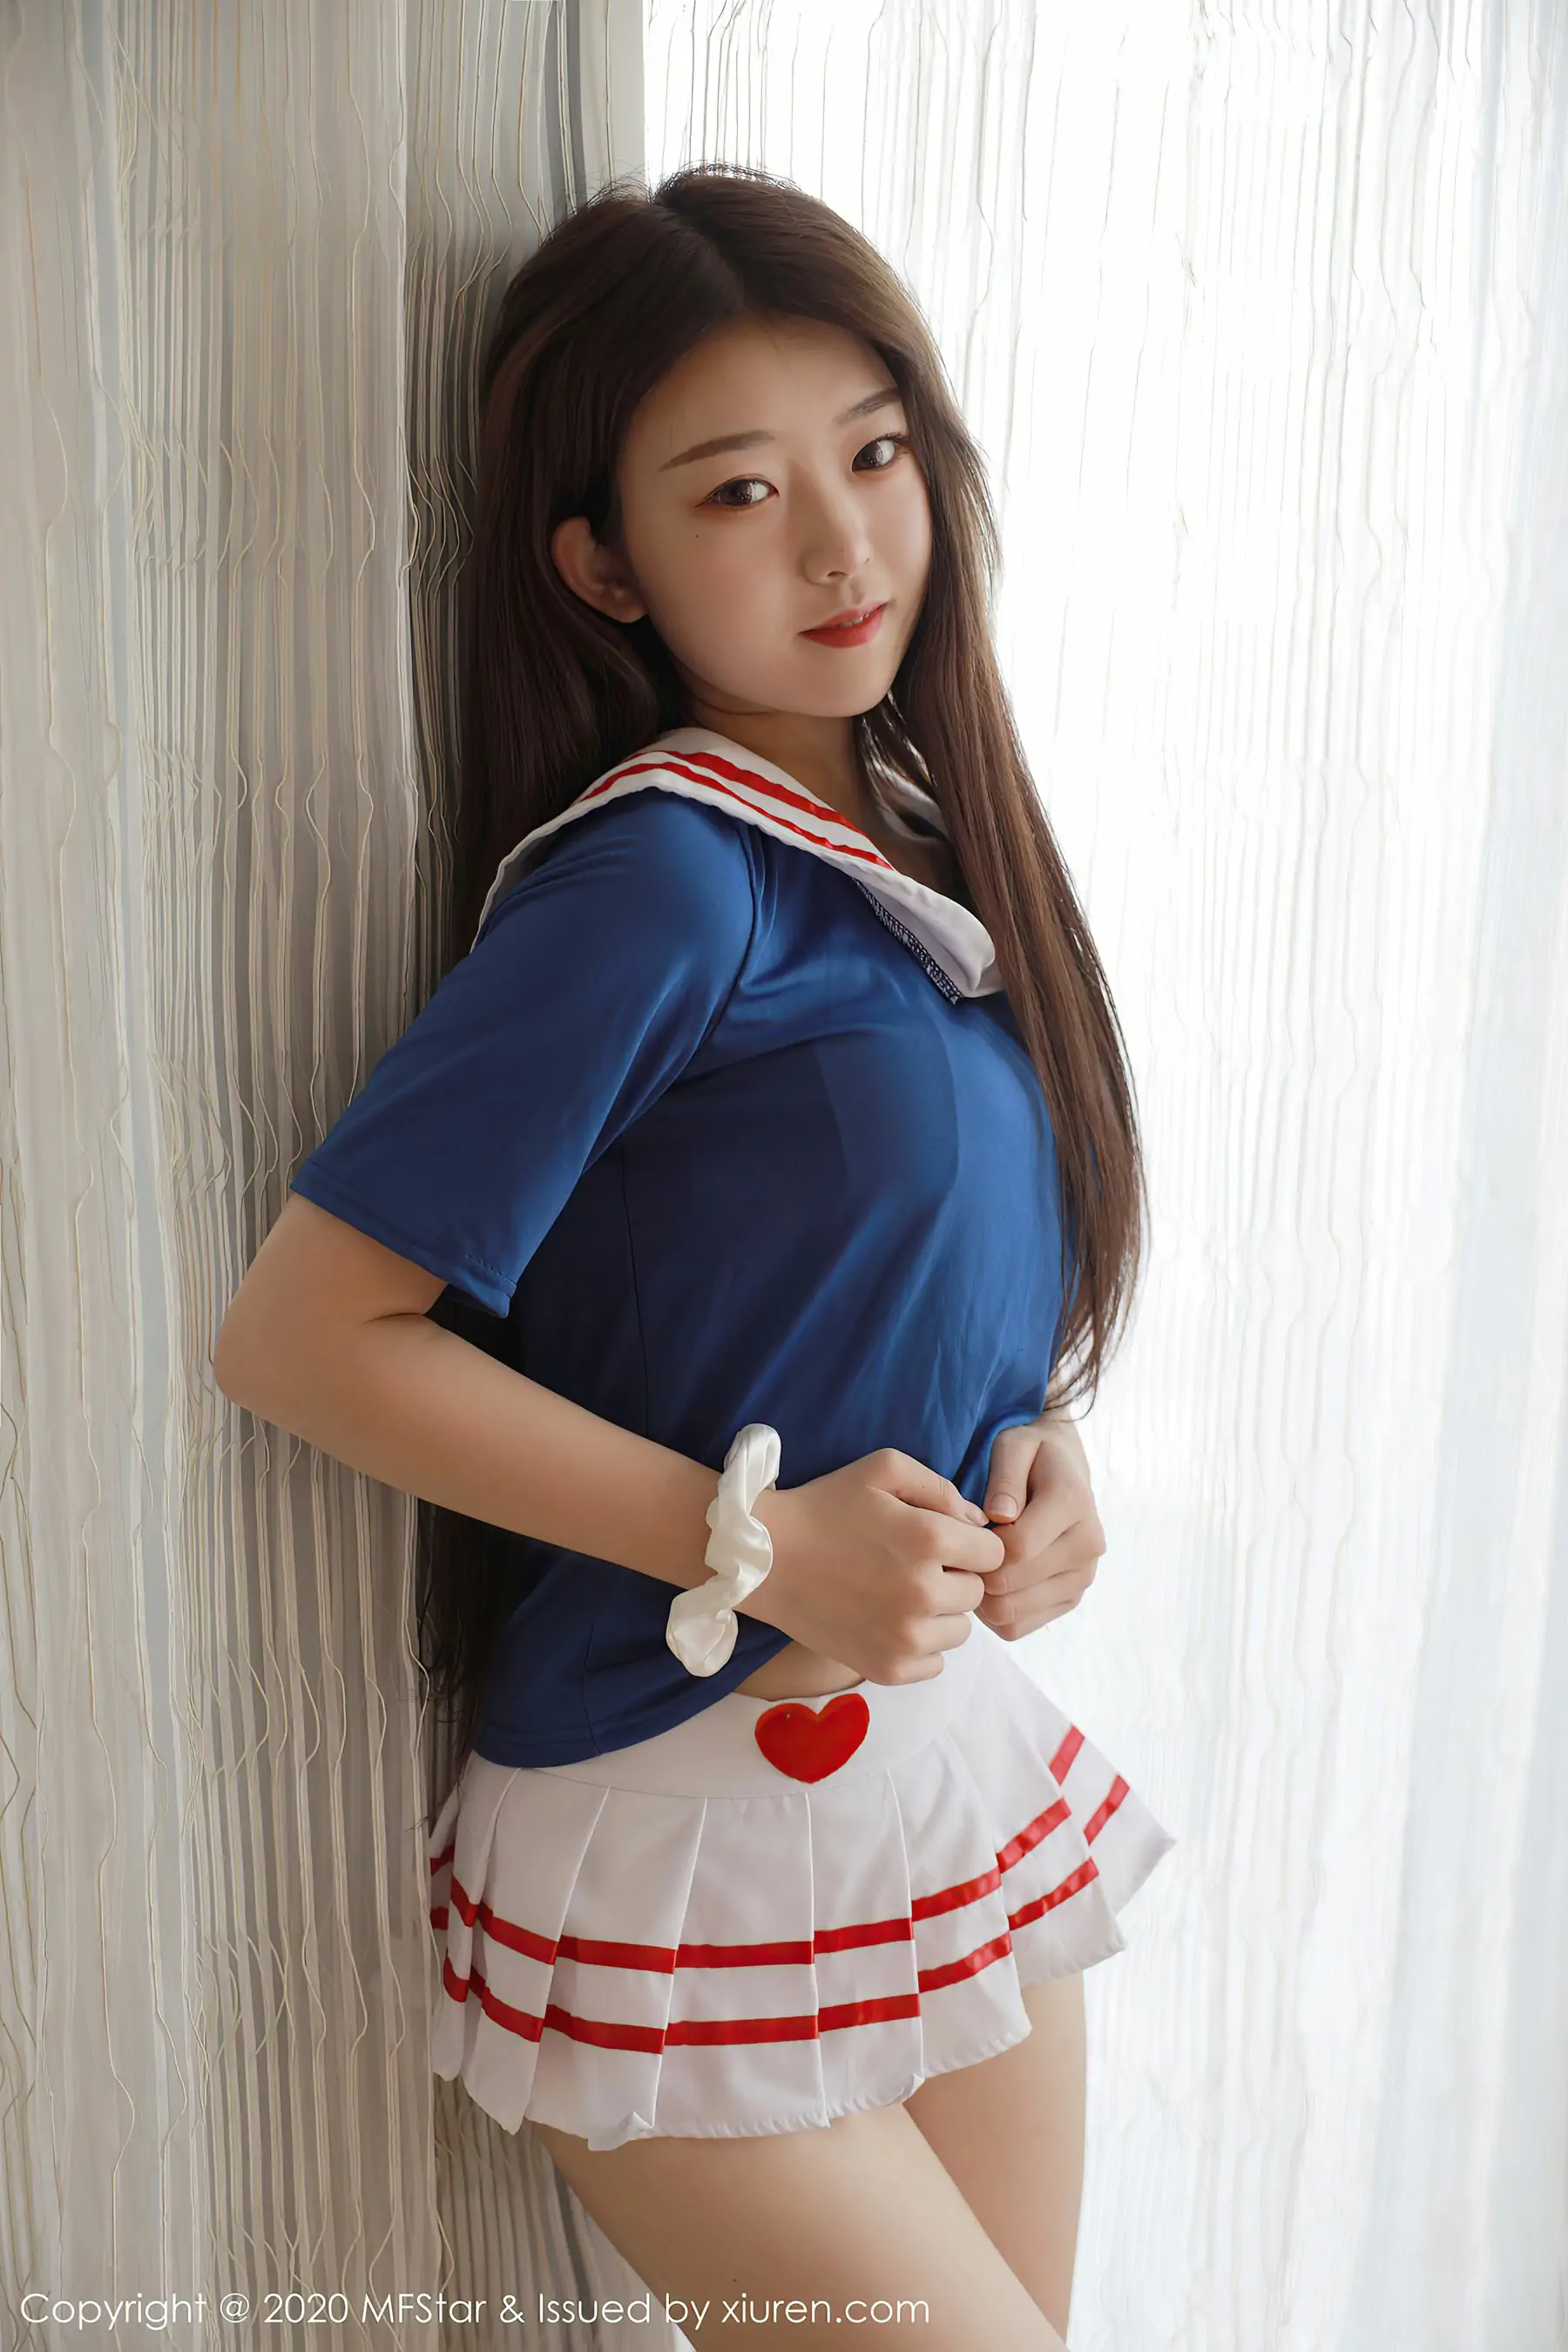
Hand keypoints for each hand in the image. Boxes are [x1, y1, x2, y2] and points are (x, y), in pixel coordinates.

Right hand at [746, 1449, 1005, 1683]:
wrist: (764, 1559)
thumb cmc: (825, 1507)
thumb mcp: (883, 1470)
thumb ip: (941, 1488)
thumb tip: (979, 1523)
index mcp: (930, 1539)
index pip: (993, 1553)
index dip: (970, 1544)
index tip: (942, 1541)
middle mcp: (924, 1593)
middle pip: (977, 1593)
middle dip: (955, 1577)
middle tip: (914, 1566)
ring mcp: (905, 1637)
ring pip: (959, 1631)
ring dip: (941, 1614)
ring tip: (901, 1594)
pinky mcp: (886, 1668)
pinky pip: (934, 1664)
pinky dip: (920, 1646)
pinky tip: (890, 1622)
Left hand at [978, 1411, 1105, 1639]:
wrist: (1065, 1471)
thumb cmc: (1031, 1456)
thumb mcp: (1013, 1446)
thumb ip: (1005, 1476)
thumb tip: (1001, 1514)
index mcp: (1074, 1502)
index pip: (1016, 1547)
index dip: (977, 1546)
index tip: (960, 1531)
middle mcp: (1088, 1544)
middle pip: (1010, 1585)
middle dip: (975, 1571)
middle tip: (957, 1552)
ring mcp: (1082, 1576)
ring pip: (1010, 1614)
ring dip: (979, 1596)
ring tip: (972, 1566)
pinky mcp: (1070, 1599)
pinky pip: (1016, 1628)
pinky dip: (992, 1613)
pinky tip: (987, 1583)